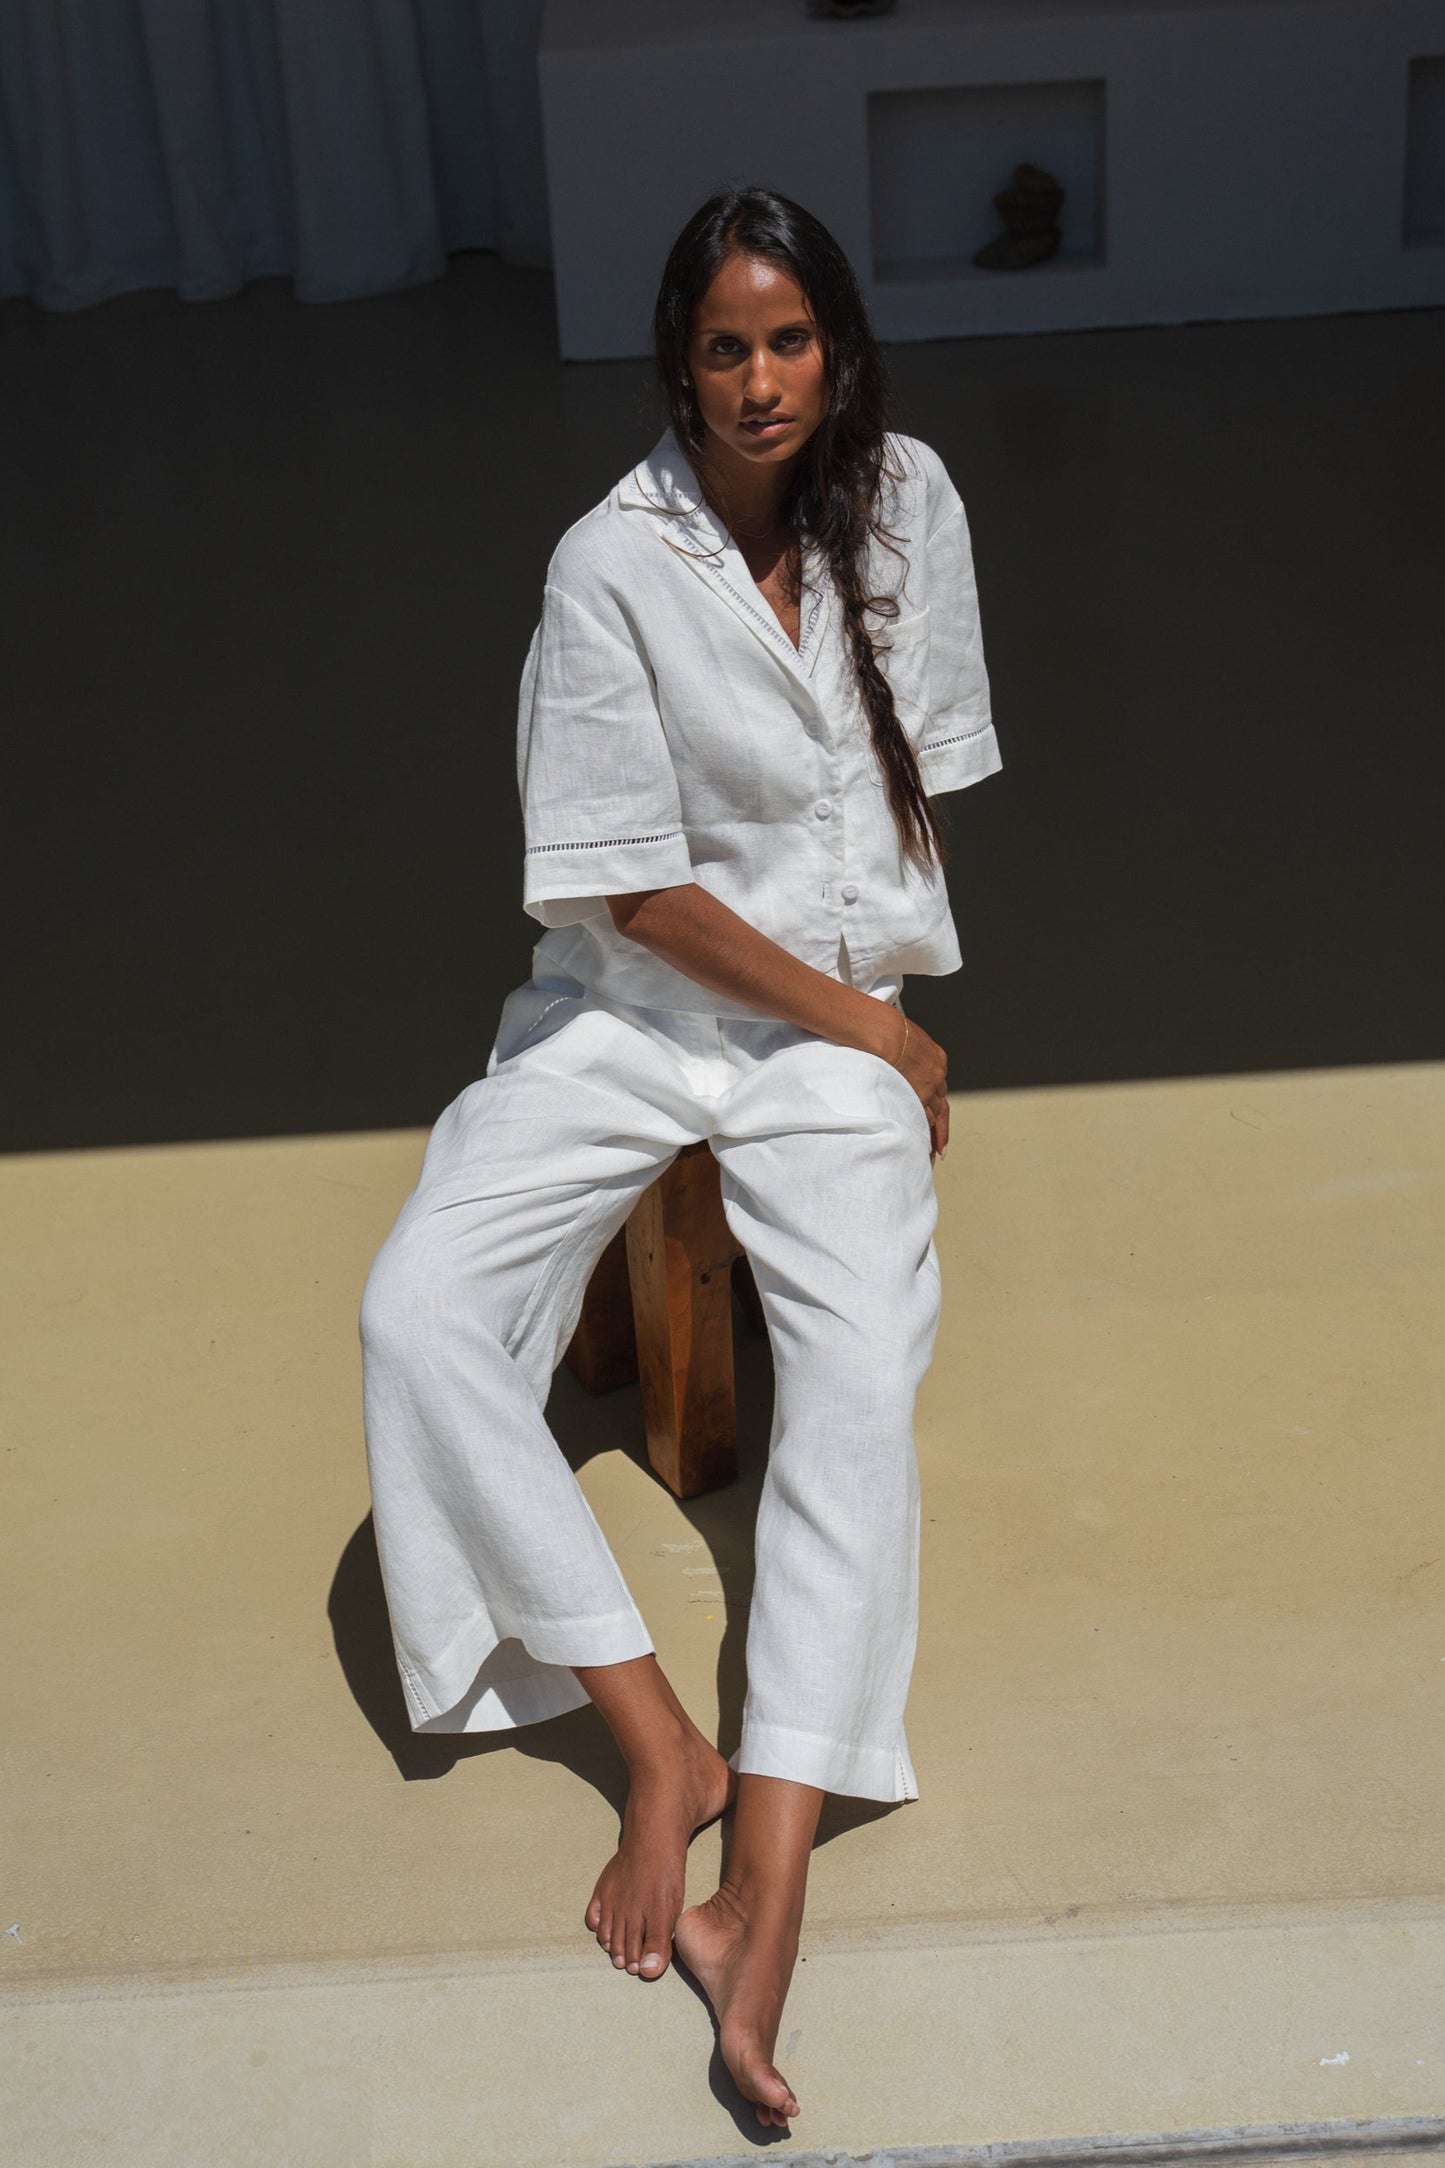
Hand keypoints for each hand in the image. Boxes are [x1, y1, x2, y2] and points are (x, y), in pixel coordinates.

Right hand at [886, 1007, 949, 1161]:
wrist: (887, 1034)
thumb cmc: (887, 1029)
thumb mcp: (905, 1037)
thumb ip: (907, 1053)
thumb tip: (895, 1057)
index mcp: (937, 1059)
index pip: (939, 1086)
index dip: (937, 1103)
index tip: (936, 1116)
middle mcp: (938, 1076)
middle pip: (942, 1106)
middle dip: (942, 1127)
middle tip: (941, 1146)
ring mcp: (929, 1089)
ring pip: (935, 1117)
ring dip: (933, 1134)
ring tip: (930, 1152)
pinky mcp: (918, 1098)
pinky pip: (924, 1120)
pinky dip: (924, 1133)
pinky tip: (921, 1144)